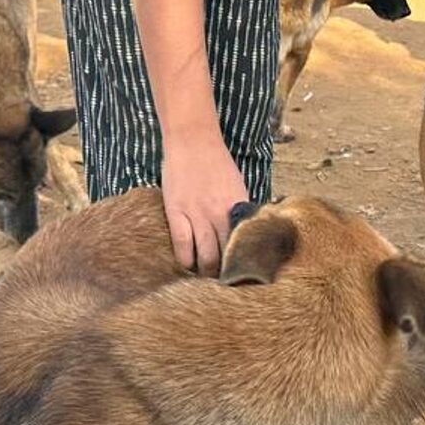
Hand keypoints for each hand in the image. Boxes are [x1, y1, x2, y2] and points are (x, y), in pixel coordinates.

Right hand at [162, 138, 250, 274]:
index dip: (244, 265)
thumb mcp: (238, 186)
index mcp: (239, 208)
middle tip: (223, 284)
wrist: (193, 140)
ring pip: (205, 256)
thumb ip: (241, 211)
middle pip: (226, 256)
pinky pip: (182, 245)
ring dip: (205, 271)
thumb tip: (248, 234)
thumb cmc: (217, 162)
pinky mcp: (176, 212)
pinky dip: (185, 260)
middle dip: (225, 274)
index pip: (245, 246)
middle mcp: (221, 214)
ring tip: (205, 279)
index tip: (244, 277)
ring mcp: (197, 214)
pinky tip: (186, 266)